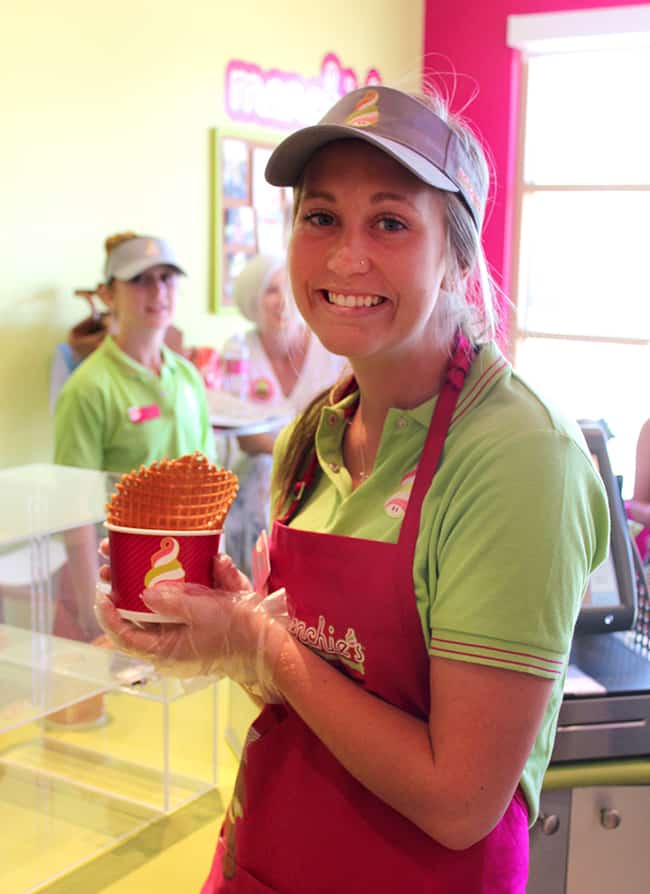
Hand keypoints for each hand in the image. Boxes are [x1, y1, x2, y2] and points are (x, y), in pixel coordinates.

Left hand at [95, 553, 288, 701]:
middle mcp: (171, 643)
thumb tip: (145, 594)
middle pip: (138, 617)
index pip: (126, 637)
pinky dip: (183, 580)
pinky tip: (194, 561)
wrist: (270, 644)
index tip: (101, 593)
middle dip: (121, 591)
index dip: (109, 616)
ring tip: (128, 558)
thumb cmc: (237, 633)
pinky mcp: (202, 618)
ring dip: (144, 583)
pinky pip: (186, 599)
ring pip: (158, 606)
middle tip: (108, 567)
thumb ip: (174, 603)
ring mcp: (187, 631)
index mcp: (166, 651)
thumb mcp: (204, 614)